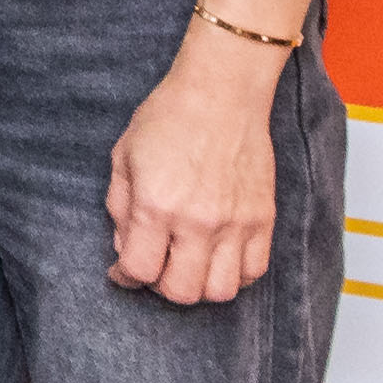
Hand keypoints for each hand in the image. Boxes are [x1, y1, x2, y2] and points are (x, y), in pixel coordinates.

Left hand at [106, 44, 284, 303]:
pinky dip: (234, 274)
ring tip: (189, 264)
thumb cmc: (169, 117)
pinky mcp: (263, 218)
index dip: (124, 277)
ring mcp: (235, 222)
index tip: (123, 270)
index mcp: (156, 205)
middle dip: (160, 286)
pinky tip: (218, 257)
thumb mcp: (123, 157)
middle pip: (180, 291)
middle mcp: (197, 221)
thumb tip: (125, 248)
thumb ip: (119, 209)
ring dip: (199, 286)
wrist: (223, 90)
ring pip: (220, 291)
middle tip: (156, 265)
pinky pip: (254, 270)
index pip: (139, 270)